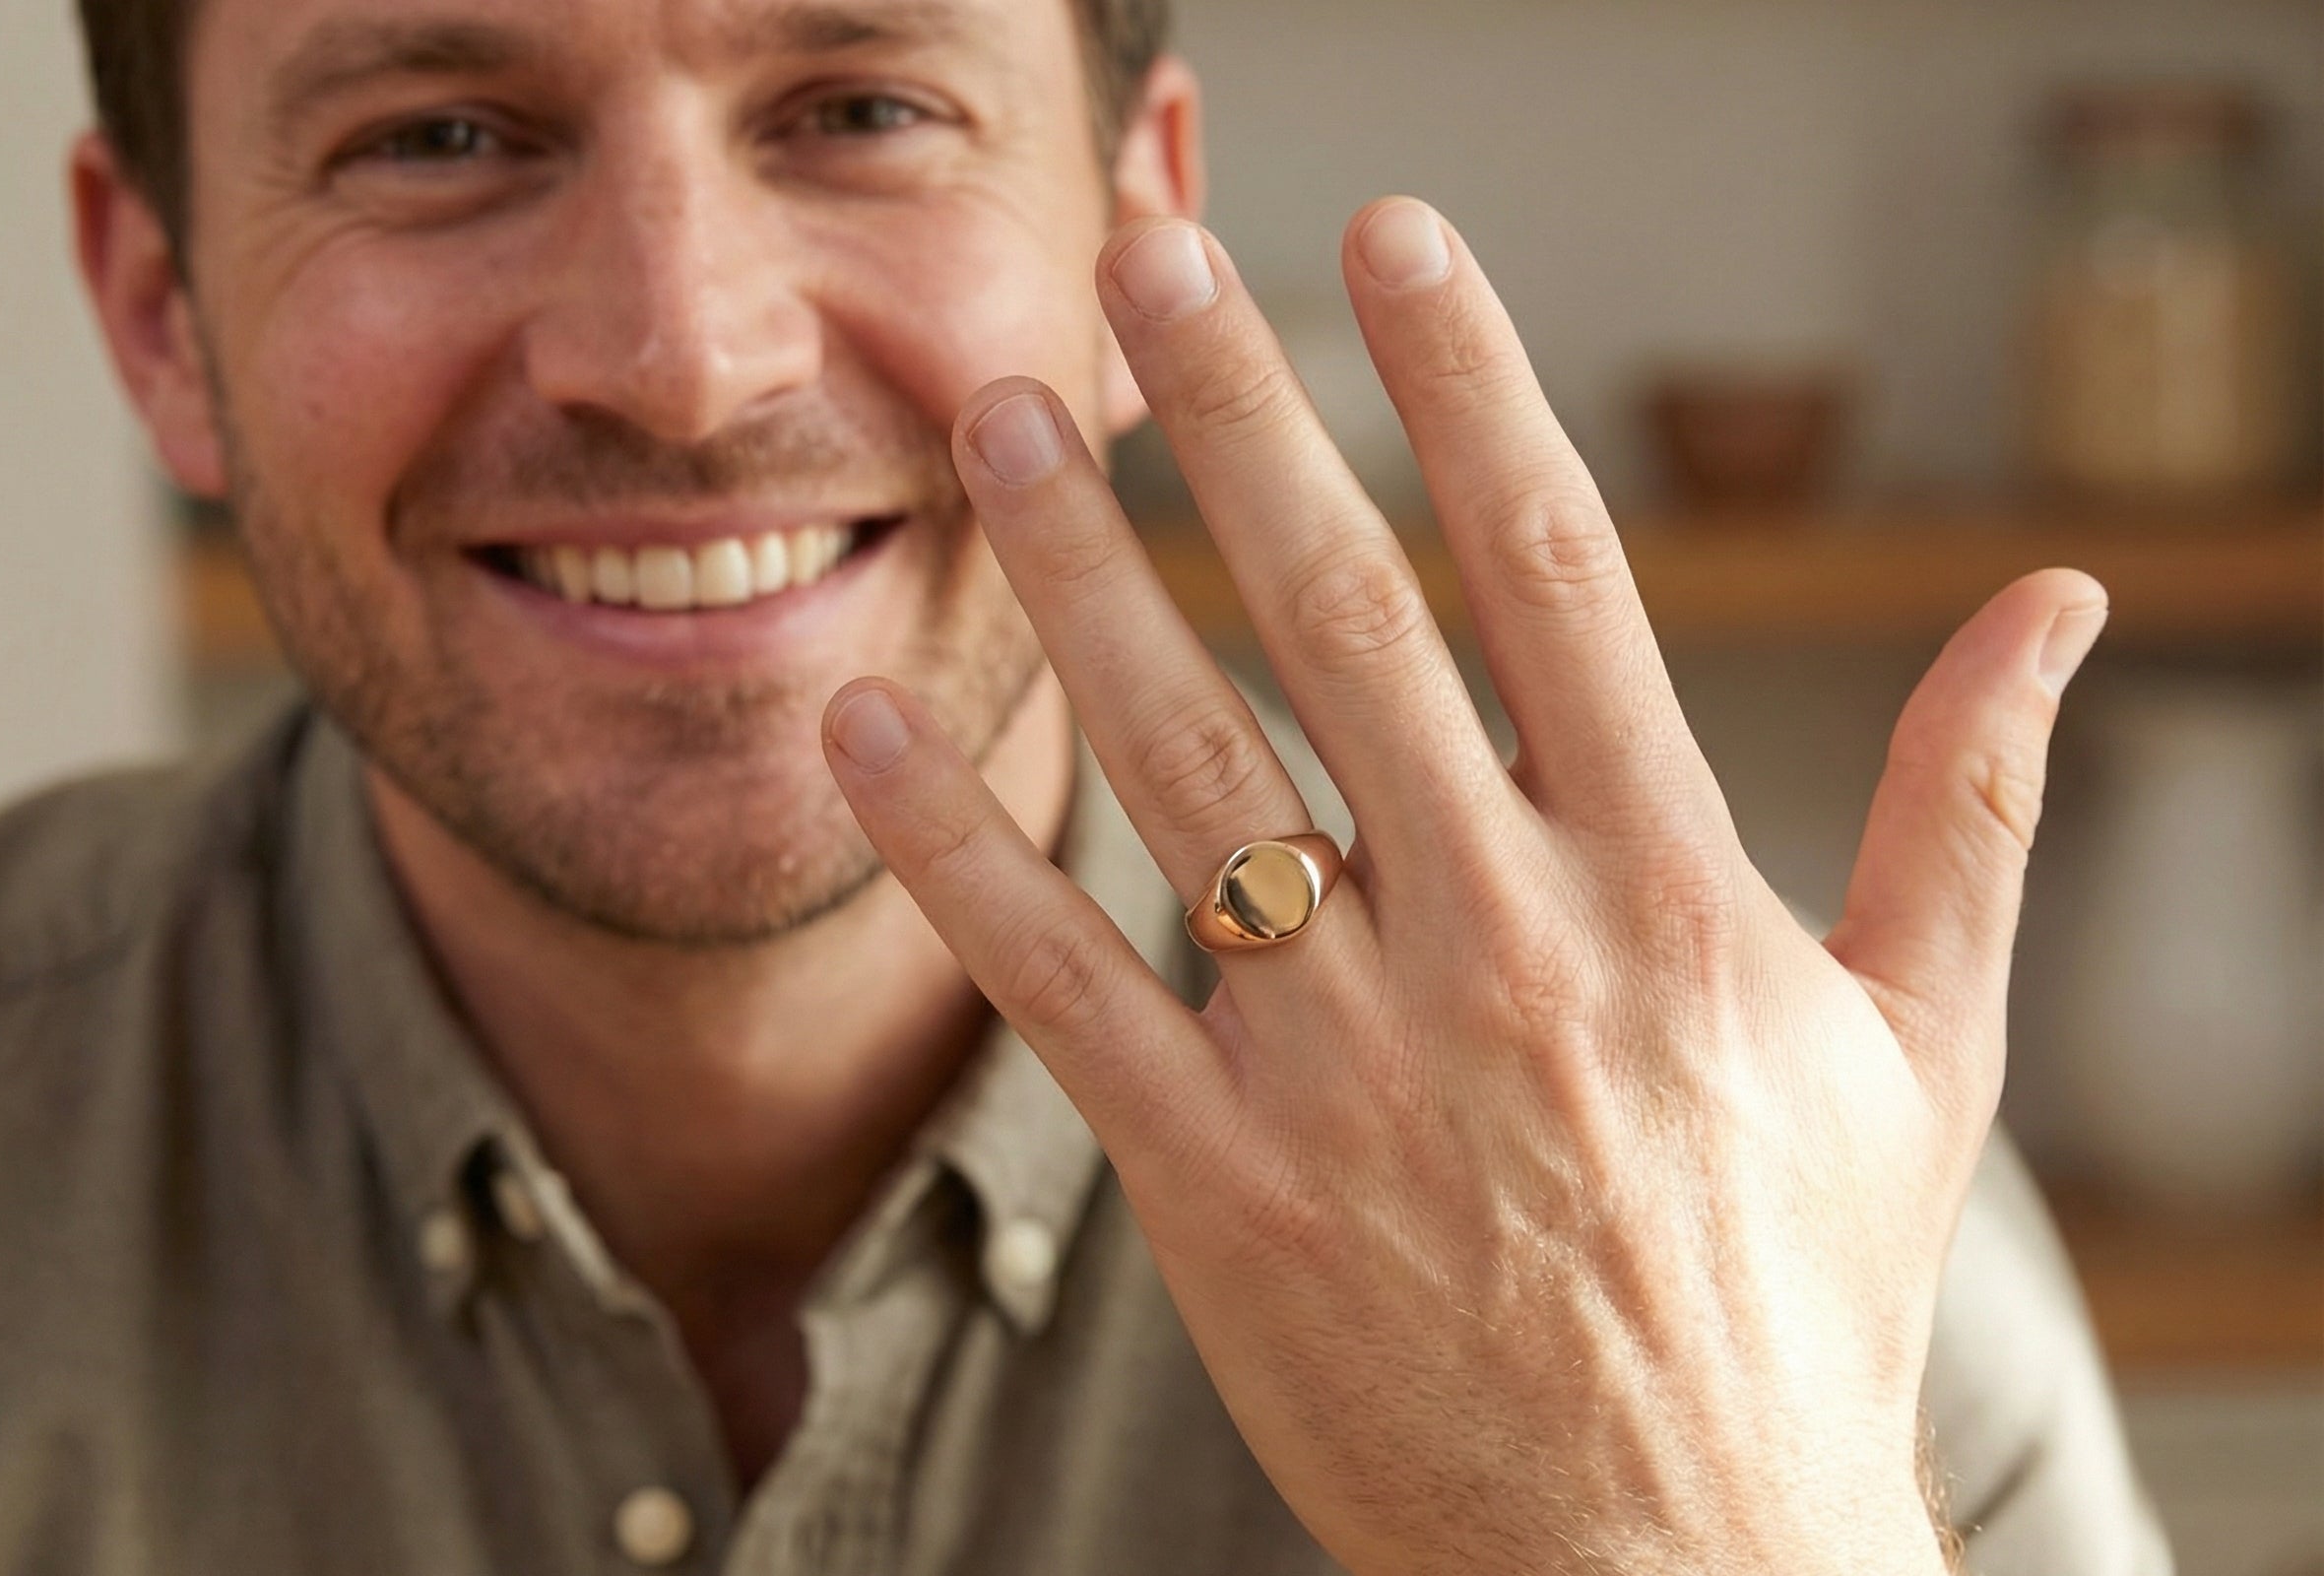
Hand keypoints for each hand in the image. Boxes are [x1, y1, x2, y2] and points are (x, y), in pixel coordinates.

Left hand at [822, 199, 2105, 1575]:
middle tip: (1143, 258)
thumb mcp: (1928, 1049)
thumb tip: (2060, 603)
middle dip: (1237, 416)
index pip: (1554, 570)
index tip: (1389, 230)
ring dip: (1080, 577)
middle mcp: (1500, 946)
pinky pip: (1059, 989)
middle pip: (1346, 619)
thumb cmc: (1797, 1301)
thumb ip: (1973, 806)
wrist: (1679, 1571)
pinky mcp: (1221, 1188)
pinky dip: (955, 853)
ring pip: (1185, 768)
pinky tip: (874, 724)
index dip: (1465, 378)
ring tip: (1005, 425)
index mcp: (1669, 892)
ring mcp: (1349, 1067)